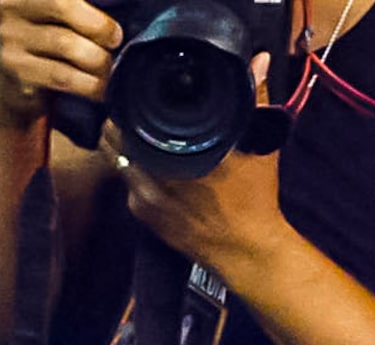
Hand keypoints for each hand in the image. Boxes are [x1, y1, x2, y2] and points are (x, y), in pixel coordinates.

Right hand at [0, 0, 120, 126]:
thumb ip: (82, 9)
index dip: (91, 11)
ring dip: (97, 59)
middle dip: (98, 24)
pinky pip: (61, 74)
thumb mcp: (61, 18)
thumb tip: (125, 13)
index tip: (113, 28)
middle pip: (62, 4)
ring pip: (66, 43)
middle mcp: (12, 6)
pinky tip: (99, 90)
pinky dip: (88, 84)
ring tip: (109, 70)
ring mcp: (10, 38)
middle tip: (116, 39)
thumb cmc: (50, 46)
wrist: (14, 90)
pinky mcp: (15, 70)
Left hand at [114, 57, 287, 278]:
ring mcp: (146, 200)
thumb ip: (255, 99)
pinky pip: (126, 184)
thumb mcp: (260, 146)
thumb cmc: (254, 201)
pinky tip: (149, 164)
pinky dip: (132, 171)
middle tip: (132, 109)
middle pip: (115, 138)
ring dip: (123, 146)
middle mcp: (156, 178)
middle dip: (121, 121)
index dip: (126, 100)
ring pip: (116, 161)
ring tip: (138, 133)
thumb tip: (258, 62)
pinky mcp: (143, 216)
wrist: (248, 251)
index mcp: (182, 155)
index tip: (131, 90)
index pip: (131, 118)